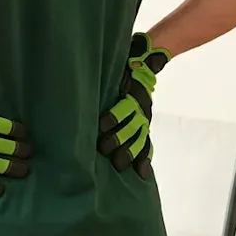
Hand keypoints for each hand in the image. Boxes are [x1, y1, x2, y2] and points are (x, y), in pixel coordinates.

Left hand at [98, 32, 170, 178]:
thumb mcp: (116, 67)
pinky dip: (145, 157)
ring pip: (139, 138)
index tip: (101, 127)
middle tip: (104, 150)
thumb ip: (109, 73)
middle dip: (118, 140)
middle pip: (131, 126)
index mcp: (132, 93)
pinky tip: (142, 173)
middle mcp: (140, 107)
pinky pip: (147, 143)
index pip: (123, 108)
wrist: (145, 62)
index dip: (113, 119)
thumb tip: (88, 67)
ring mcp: (144, 117)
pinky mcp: (145, 124)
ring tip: (120, 167)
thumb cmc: (124, 64)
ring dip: (130, 152)